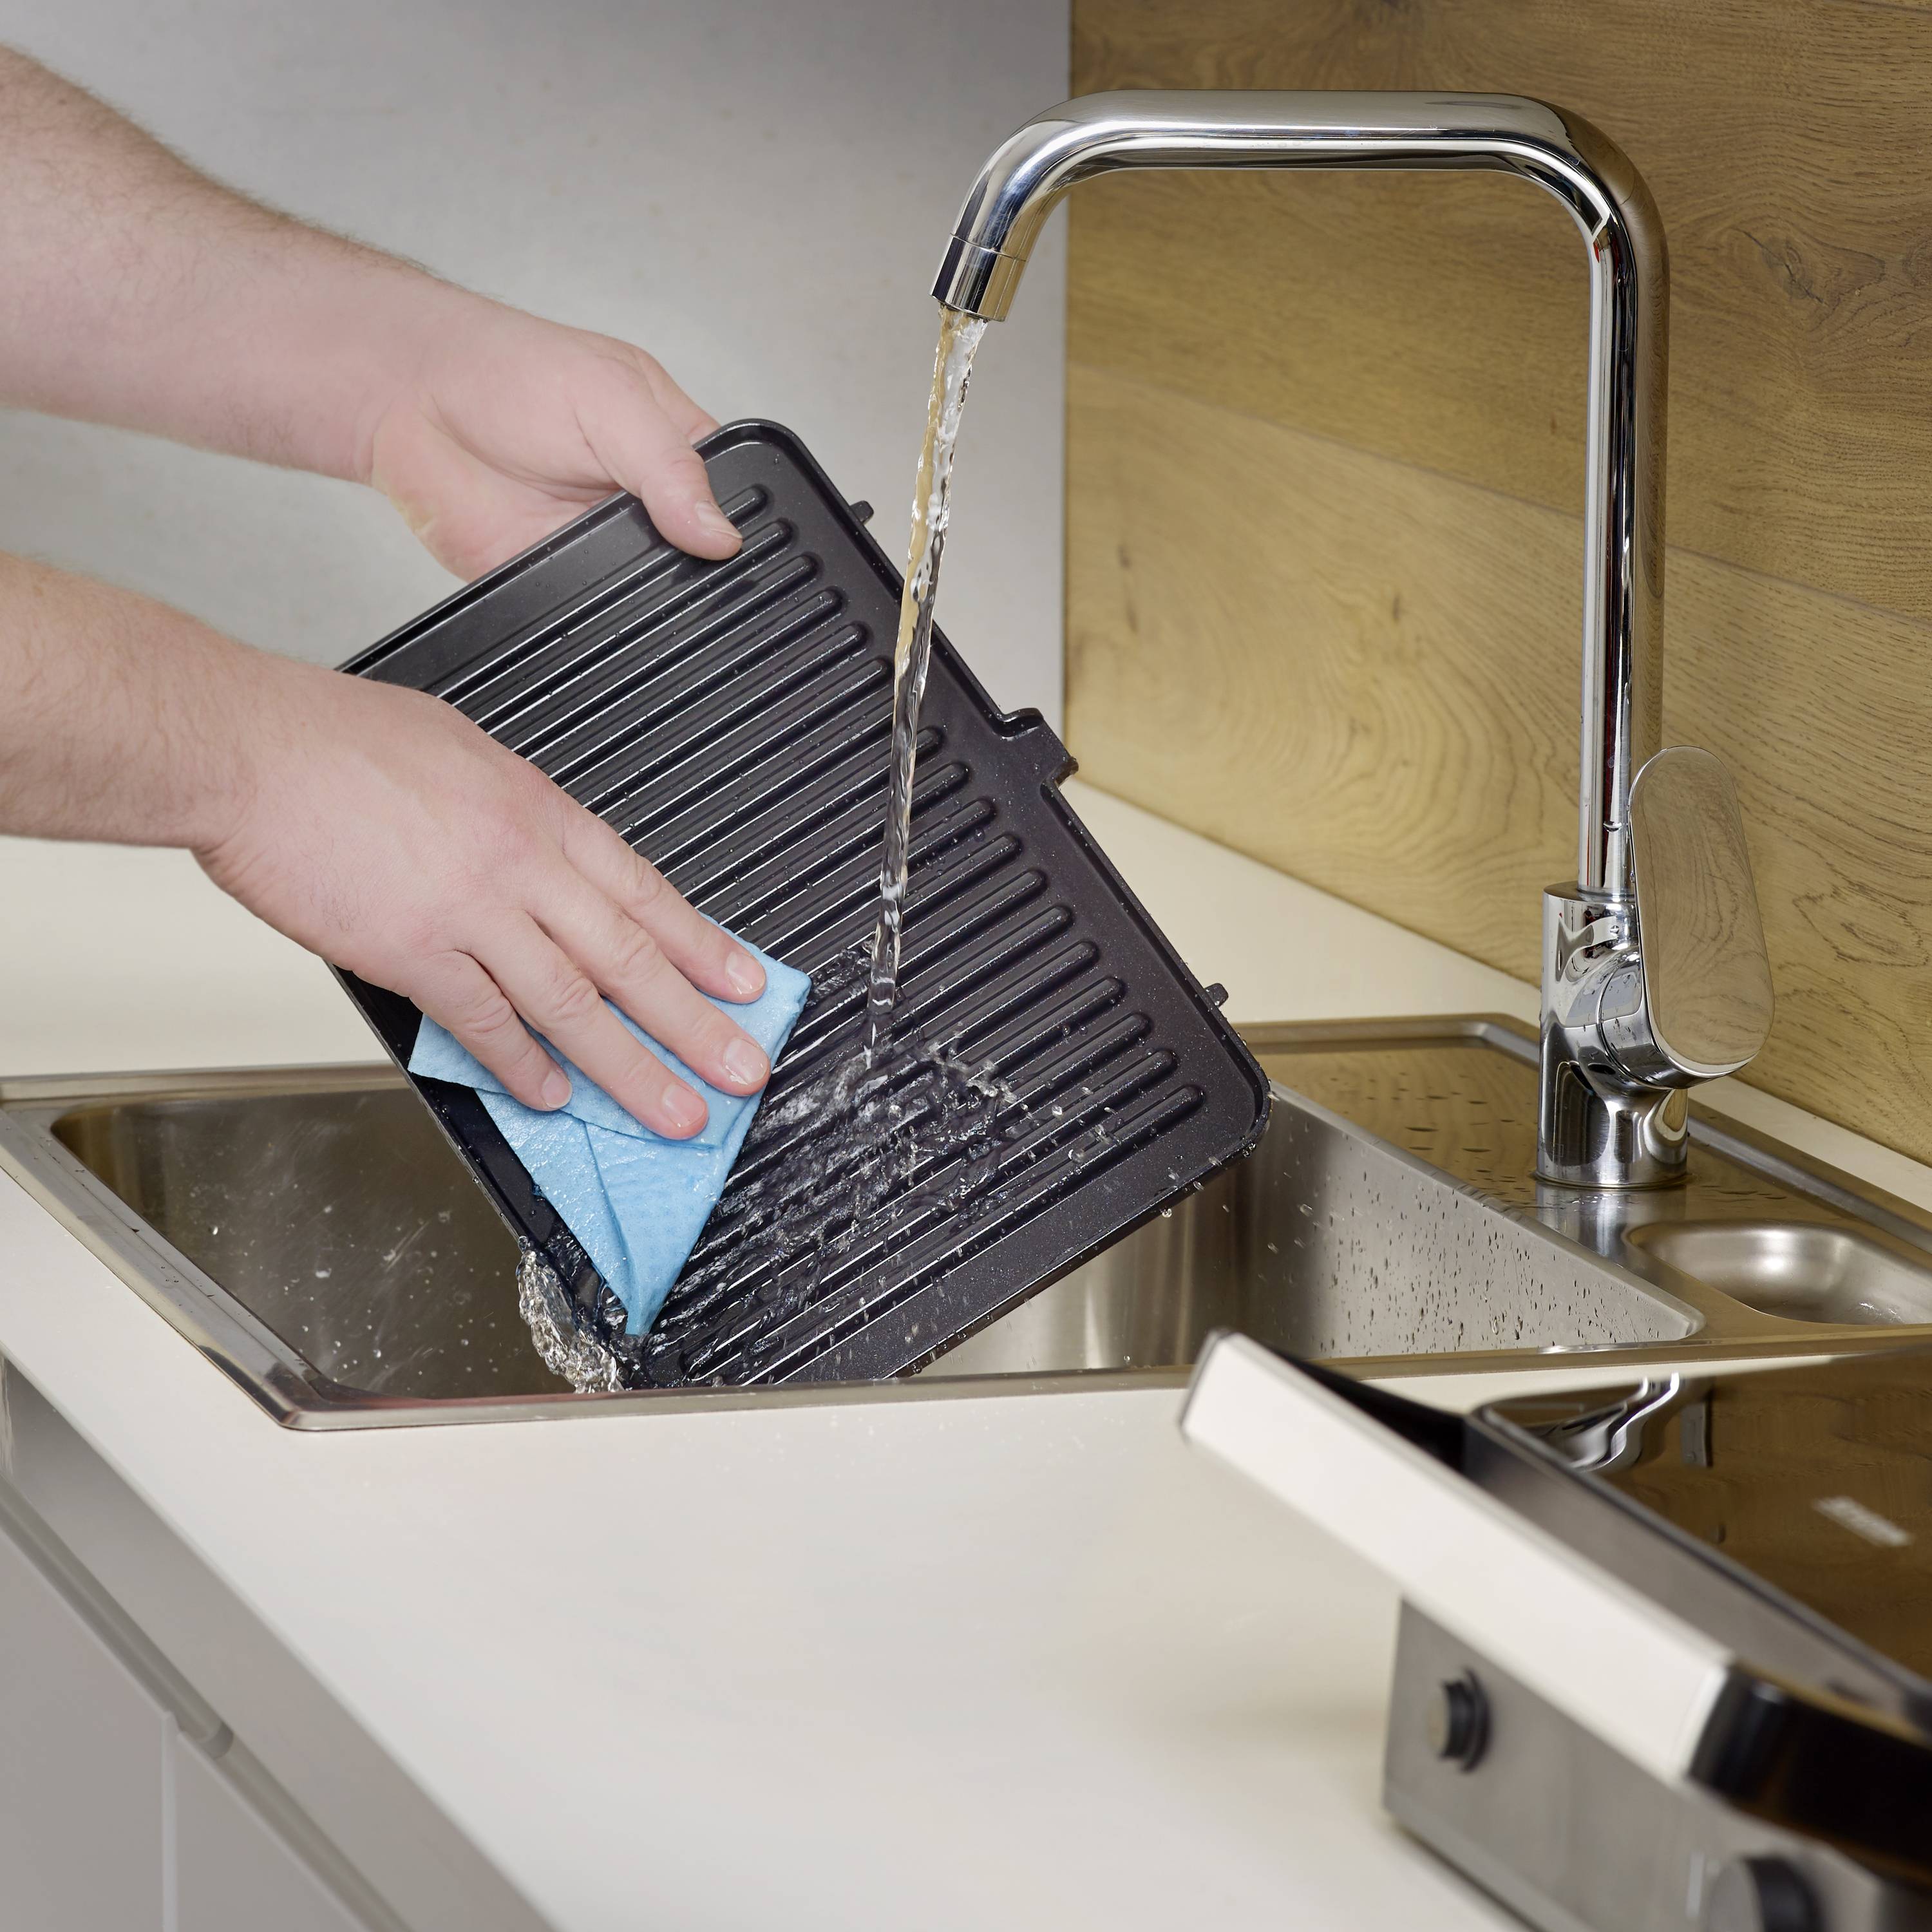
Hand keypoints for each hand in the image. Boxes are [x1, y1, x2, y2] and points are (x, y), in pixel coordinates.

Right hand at [197, 655, 769, 1137]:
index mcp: (539, 811)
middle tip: (739, 1071)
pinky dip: (521, 1065)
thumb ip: (514, 813)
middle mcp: (520, 863)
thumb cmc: (338, 739)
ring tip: (670, 1112)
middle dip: (694, 1024)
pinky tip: (552, 1097)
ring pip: (572, 1003)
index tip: (745, 987)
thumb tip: (542, 858)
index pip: (644, 892)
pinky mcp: (412, 950)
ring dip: (628, 1067)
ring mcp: (470, 910)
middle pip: (628, 958)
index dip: (702, 947)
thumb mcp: (462, 751)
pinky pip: (484, 1021)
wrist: (250, 746)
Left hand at [364, 297, 742, 579]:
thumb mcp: (613, 397)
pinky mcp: (561, 581)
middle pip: (700, 562)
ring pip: (651, 596)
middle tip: (664, 545)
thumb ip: (671, 467)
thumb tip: (720, 535)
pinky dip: (593, 613)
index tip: (730, 541)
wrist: (412, 401)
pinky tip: (585, 584)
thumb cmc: (508, 370)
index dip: (739, 525)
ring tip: (611, 552)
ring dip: (640, 589)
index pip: (735, 501)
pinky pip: (593, 615)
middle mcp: (648, 503)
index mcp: (679, 449)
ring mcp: (606, 546)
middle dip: (689, 566)